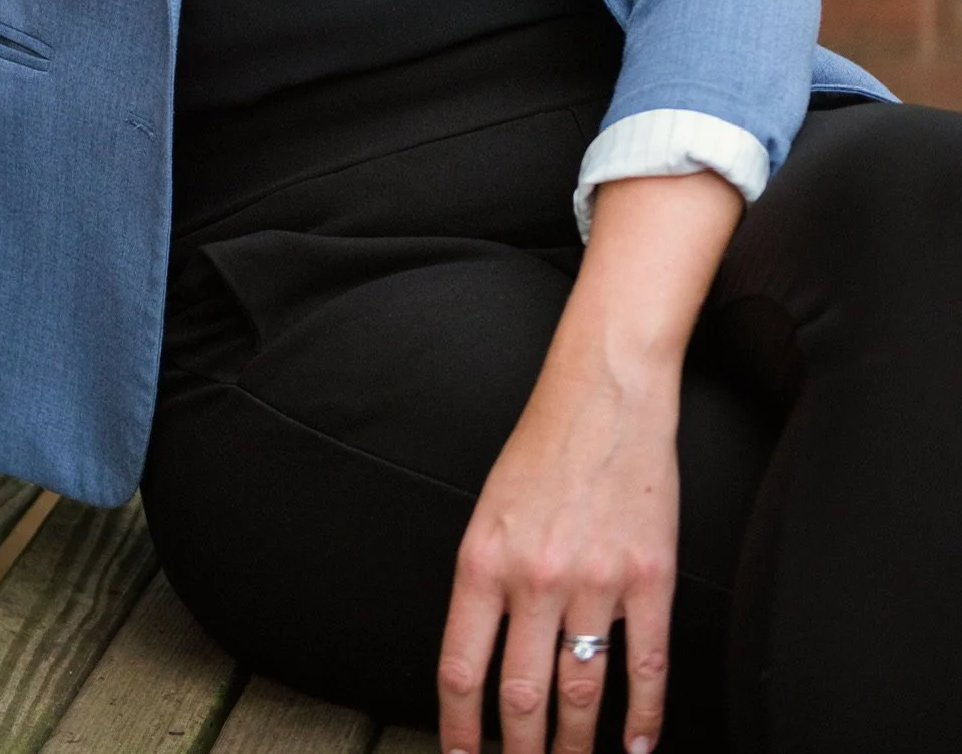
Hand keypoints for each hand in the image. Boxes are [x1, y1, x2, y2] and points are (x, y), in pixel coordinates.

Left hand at [437, 348, 676, 753]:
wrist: (605, 392)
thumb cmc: (543, 448)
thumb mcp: (488, 512)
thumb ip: (484, 584)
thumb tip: (483, 663)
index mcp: (484, 560)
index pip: (461, 670)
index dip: (460, 732)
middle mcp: (535, 578)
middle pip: (522, 699)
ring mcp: (596, 582)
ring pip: (583, 694)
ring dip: (576, 748)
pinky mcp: (651, 579)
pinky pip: (647, 668)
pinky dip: (644, 720)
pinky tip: (638, 747)